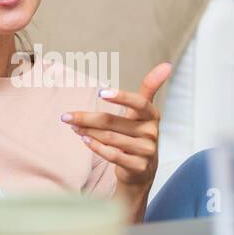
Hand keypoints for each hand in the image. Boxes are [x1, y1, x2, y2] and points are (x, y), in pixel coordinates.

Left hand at [63, 62, 173, 213]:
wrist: (142, 169)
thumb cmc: (137, 134)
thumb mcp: (142, 112)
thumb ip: (150, 87)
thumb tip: (166, 65)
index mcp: (152, 115)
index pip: (139, 102)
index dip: (121, 97)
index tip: (102, 92)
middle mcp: (152, 132)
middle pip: (113, 121)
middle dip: (87, 118)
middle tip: (66, 116)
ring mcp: (146, 151)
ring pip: (109, 138)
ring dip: (87, 132)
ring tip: (74, 127)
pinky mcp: (138, 167)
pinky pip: (112, 155)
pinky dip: (95, 147)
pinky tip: (84, 140)